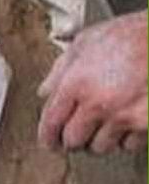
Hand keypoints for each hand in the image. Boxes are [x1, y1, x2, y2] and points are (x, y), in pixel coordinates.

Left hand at [38, 11, 147, 153]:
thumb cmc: (130, 35)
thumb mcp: (85, 42)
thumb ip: (60, 70)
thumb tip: (45, 91)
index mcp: (76, 84)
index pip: (51, 123)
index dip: (47, 137)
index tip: (49, 141)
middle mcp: (97, 104)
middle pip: (73, 142)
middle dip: (71, 140)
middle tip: (75, 133)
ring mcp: (124, 116)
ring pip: (100, 148)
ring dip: (97, 140)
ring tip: (101, 125)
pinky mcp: (147, 124)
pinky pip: (128, 145)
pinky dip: (124, 139)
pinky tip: (124, 123)